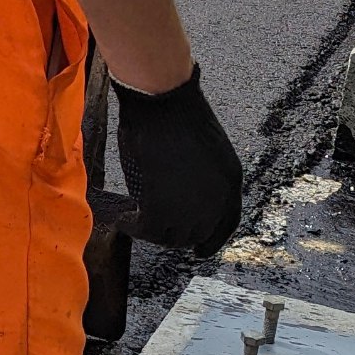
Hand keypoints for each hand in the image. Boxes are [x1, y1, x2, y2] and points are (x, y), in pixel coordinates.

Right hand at [112, 65, 242, 257]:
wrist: (164, 104)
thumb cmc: (178, 113)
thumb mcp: (205, 147)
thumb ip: (202, 174)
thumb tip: (186, 191)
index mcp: (232, 181)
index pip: (227, 224)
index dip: (212, 240)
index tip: (199, 250)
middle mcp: (218, 199)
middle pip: (197, 234)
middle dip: (176, 236)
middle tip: (156, 231)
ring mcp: (192, 206)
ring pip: (172, 237)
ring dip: (152, 234)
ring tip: (134, 222)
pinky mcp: (164, 206)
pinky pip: (148, 230)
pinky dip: (133, 228)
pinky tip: (123, 220)